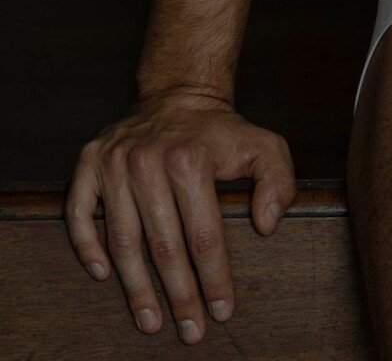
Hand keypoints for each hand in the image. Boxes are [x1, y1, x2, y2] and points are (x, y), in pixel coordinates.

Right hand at [64, 87, 296, 343]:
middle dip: (179, 295)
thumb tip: (267, 224)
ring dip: (136, 287)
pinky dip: (88, 247)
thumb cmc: (220, 132)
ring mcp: (114, 162)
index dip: (213, 278)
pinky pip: (80, 214)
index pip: (204, 235)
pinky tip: (104, 274)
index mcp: (190, 158)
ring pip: (123, 240)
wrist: (178, 94)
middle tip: (189, 331)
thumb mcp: (263, 145)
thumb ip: (278, 181)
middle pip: (163, 246)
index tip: (222, 311)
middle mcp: (147, 161)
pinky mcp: (89, 163)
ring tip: (150, 321)